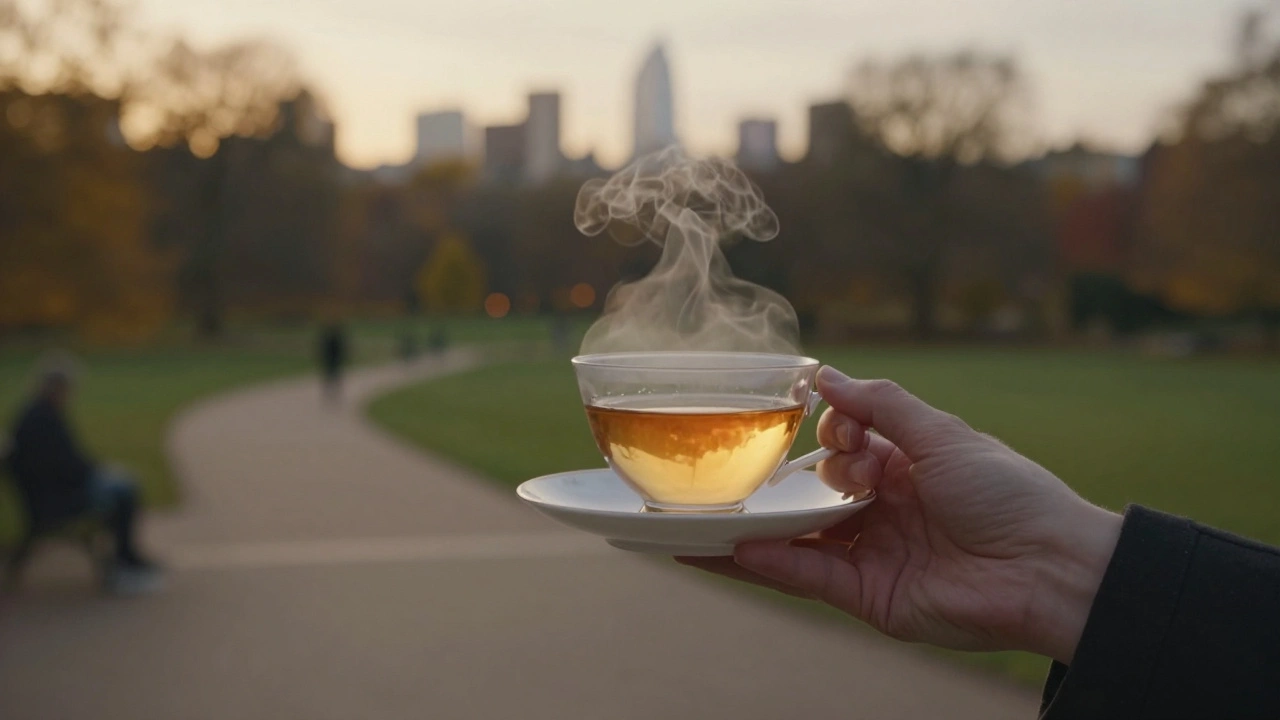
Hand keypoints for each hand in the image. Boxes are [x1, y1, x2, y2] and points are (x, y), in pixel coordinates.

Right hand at [678, 367, 1121, 663]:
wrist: (1050, 568)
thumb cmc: (1008, 492)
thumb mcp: (942, 434)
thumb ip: (880, 405)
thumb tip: (821, 374)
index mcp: (906, 468)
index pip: (844, 448)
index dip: (831, 435)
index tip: (838, 432)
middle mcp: (884, 511)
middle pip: (813, 493)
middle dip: (779, 480)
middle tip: (740, 469)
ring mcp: (873, 555)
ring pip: (797, 538)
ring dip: (750, 526)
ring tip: (694, 515)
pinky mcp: (868, 597)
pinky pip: (806, 576)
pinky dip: (766, 561)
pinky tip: (727, 545)